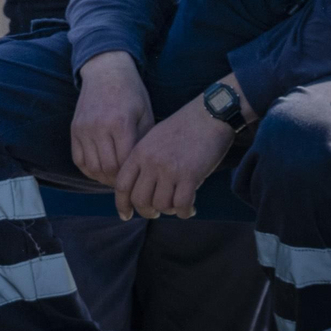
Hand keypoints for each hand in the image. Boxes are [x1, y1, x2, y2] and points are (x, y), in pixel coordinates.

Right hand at [71, 51, 153, 186]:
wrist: (106, 71)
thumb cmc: (131, 93)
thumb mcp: (145, 114)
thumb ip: (143, 142)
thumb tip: (143, 169)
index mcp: (120, 123)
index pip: (124, 162)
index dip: (132, 175)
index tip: (140, 179)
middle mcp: (98, 127)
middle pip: (107, 168)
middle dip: (118, 179)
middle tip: (129, 182)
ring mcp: (83, 128)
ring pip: (91, 167)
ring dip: (103, 177)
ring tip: (115, 178)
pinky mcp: (74, 129)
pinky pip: (78, 159)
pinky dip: (89, 169)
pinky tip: (101, 169)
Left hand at [113, 96, 234, 220]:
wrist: (208, 115)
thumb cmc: (183, 128)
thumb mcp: (154, 138)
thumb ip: (144, 159)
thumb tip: (140, 187)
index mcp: (139, 152)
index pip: (122, 185)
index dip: (122, 204)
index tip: (126, 214)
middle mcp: (151, 162)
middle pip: (139, 199)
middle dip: (147, 211)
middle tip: (156, 212)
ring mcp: (169, 169)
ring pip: (160, 205)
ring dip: (169, 210)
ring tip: (176, 205)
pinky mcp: (190, 175)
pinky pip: (181, 205)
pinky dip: (185, 212)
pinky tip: (190, 208)